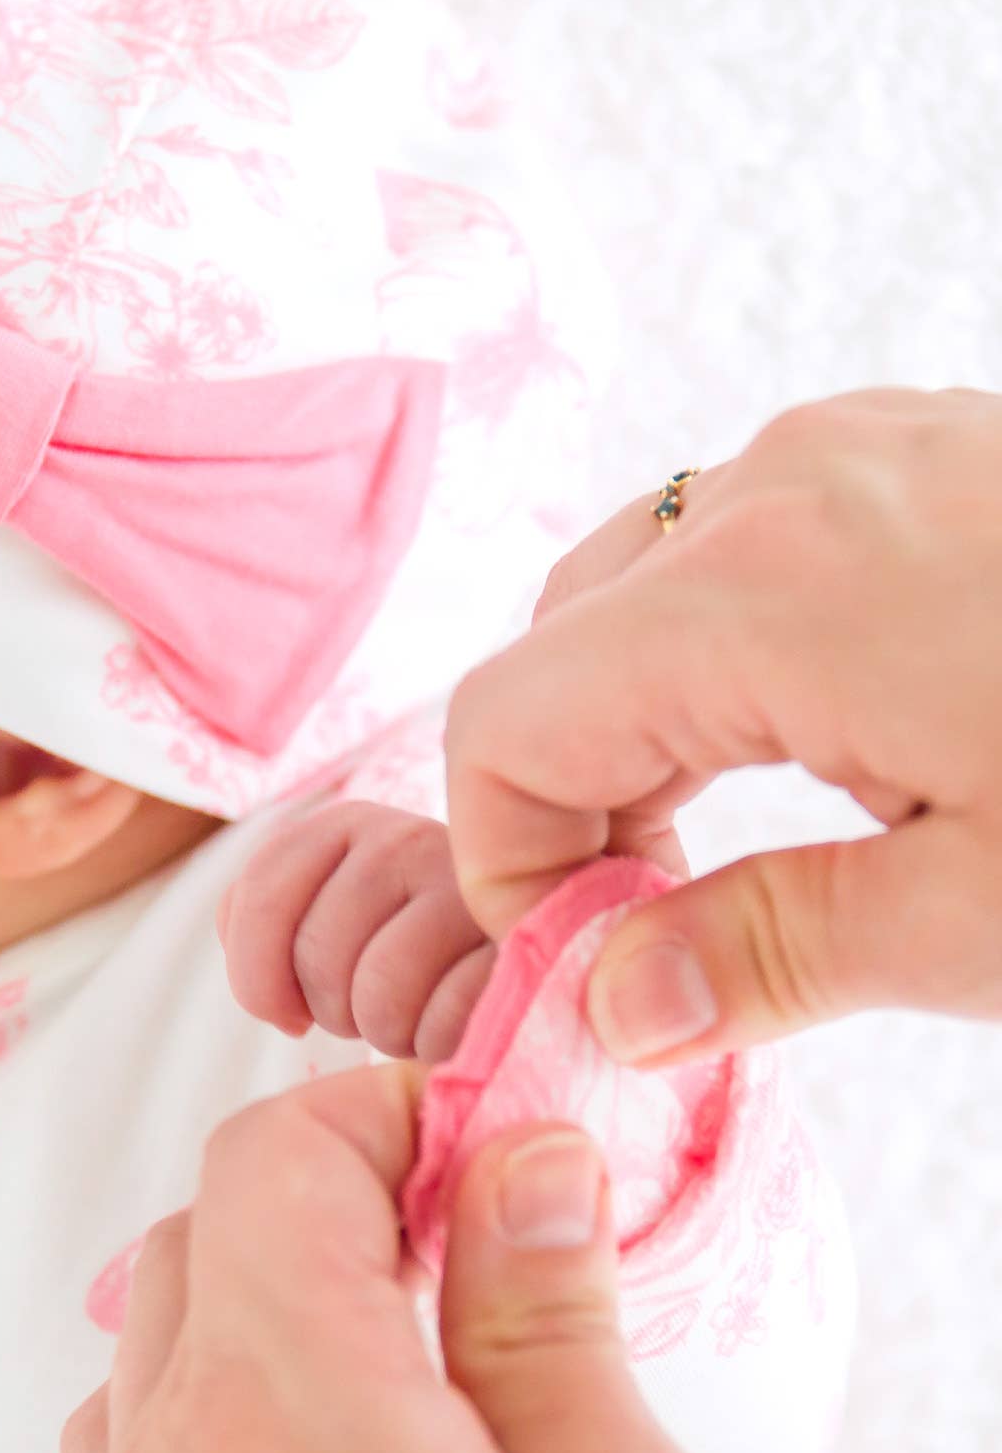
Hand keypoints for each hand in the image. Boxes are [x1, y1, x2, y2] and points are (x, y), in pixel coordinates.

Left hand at [62, 1070, 834, 1452]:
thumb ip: (546, 1312)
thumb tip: (513, 1159)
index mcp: (283, 1410)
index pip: (269, 1157)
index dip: (380, 1120)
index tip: (486, 1158)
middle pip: (195, 1236)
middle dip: (324, 1203)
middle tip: (469, 1262)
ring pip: (149, 1344)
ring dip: (257, 1307)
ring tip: (404, 1379)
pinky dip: (211, 1412)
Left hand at [218, 801, 494, 1058]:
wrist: (520, 960)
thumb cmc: (407, 955)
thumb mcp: (328, 921)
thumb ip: (267, 923)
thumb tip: (253, 976)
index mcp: (347, 825)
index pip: (259, 894)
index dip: (256, 977)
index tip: (287, 1015)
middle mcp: (405, 837)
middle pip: (318, 955)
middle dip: (331, 1011)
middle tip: (370, 1011)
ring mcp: (469, 884)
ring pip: (379, 992)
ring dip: (386, 1032)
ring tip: (412, 1020)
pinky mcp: (522, 938)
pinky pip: (444, 1016)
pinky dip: (438, 1041)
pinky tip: (454, 1029)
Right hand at [446, 387, 1001, 1062]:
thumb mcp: (991, 918)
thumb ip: (770, 956)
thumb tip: (614, 1003)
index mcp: (761, 596)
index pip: (500, 730)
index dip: (504, 874)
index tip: (587, 973)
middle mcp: (782, 489)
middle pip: (560, 659)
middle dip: (570, 809)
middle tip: (662, 936)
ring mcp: (857, 450)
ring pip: (647, 598)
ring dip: (648, 735)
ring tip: (739, 858)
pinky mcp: (923, 449)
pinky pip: (753, 550)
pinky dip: (732, 661)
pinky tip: (823, 751)